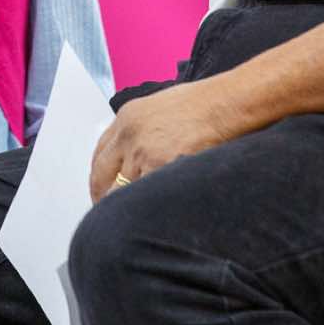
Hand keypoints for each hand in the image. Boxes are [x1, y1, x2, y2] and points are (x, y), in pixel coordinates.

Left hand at [88, 77, 247, 202]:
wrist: (225, 104)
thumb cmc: (202, 104)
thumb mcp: (159, 108)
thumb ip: (140, 131)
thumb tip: (133, 155)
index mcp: (126, 118)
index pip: (98, 156)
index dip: (99, 180)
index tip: (102, 191)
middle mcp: (128, 136)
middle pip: (101, 178)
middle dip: (104, 199)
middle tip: (112, 213)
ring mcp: (142, 153)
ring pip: (120, 193)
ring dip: (126, 207)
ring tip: (133, 220)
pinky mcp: (159, 168)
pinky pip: (142, 198)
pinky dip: (145, 208)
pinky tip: (151, 214)